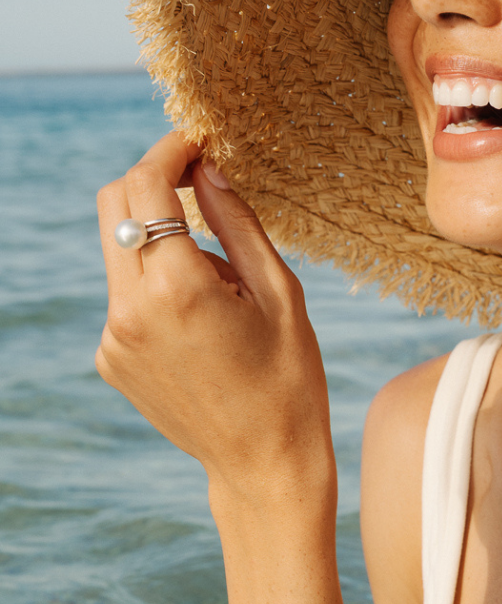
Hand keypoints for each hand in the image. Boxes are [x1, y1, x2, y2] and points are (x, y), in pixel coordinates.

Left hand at [96, 132, 332, 496]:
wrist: (265, 462)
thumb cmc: (290, 378)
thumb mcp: (280, 292)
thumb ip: (237, 223)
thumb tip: (209, 167)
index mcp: (177, 288)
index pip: (148, 185)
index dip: (170, 149)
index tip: (198, 141)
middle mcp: (129, 309)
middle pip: (113, 204)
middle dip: (153, 181)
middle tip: (203, 186)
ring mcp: (112, 337)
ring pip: (119, 249)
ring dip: (160, 238)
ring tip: (222, 283)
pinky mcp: (109, 358)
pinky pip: (124, 295)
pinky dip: (157, 284)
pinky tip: (205, 321)